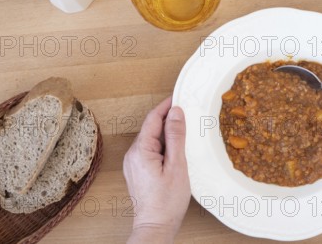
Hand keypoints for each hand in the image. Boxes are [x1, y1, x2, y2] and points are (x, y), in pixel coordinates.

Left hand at [123, 97, 190, 243]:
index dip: (167, 106)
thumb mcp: (177, 165)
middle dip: (169, 118)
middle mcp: (133, 154)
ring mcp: (134, 163)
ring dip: (168, 133)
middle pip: (152, 127)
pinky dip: (164, 145)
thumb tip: (176, 112)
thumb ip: (176, 136)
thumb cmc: (166, 201)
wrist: (155, 226)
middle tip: (188, 113)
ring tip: (186, 132)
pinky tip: (177, 150)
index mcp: (140, 150)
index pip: (153, 118)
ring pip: (152, 139)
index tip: (180, 96)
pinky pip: (151, 149)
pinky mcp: (138, 170)